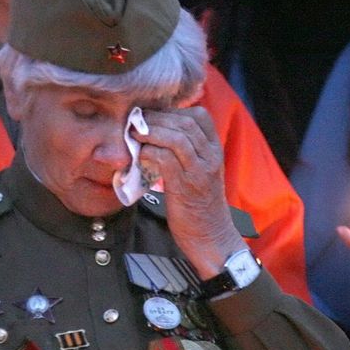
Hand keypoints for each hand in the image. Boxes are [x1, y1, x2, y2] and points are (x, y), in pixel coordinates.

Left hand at [136, 108, 242, 277]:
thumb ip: (187, 154)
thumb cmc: (200, 208)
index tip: (154, 115)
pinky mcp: (185, 187)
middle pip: (185, 122)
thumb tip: (158, 137)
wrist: (212, 239)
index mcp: (215, 151)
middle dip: (157, 117)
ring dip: (151, 132)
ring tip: (134, 133)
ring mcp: (200, 171)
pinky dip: (150, 152)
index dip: (174, 111)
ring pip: (177, 137)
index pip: (200, 116)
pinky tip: (139, 155)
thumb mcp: (200, 174)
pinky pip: (166, 159)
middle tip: (136, 120)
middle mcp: (211, 157)